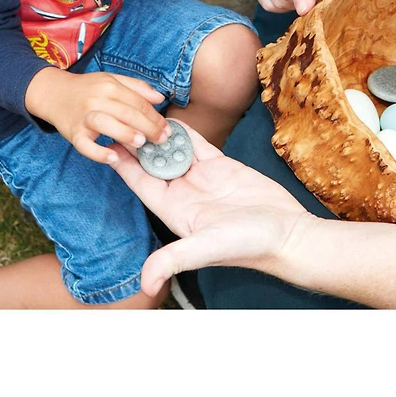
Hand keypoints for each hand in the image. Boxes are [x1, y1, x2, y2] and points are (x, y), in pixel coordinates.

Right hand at [25, 68, 170, 164]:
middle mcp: (97, 99)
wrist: (53, 93)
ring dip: (125, 134)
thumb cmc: (87, 89)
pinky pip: (85, 145)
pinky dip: (98, 153)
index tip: (167, 129)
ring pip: (106, 124)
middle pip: (126, 112)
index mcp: (109, 86)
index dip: (155, 116)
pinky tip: (113, 158)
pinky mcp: (73, 133)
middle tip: (162, 140)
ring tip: (141, 144)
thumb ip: (137, 87)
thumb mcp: (111, 80)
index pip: (137, 102)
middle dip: (148, 127)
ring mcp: (84, 116)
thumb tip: (160, 98)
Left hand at [109, 122, 312, 296]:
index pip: (141, 184)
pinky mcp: (222, 167)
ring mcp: (202, 180)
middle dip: (138, 144)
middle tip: (122, 117)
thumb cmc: (250, 246)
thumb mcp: (207, 248)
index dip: (123, 164)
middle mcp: (184, 194)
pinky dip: (185, 132)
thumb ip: (174, 260)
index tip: (106, 143)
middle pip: (152, 164)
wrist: (289, 235)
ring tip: (142, 112)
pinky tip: (171, 118)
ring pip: (173, 151)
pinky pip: (197, 145)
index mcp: (174, 211)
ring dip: (159, 135)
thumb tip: (145, 285)